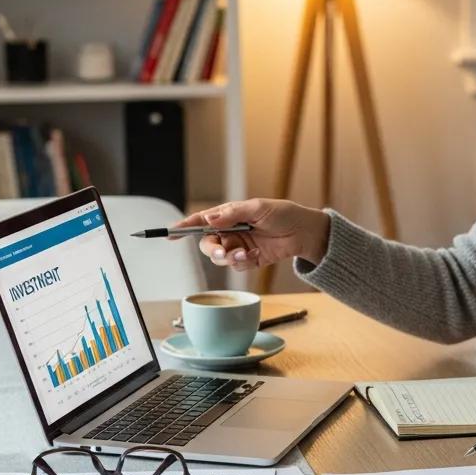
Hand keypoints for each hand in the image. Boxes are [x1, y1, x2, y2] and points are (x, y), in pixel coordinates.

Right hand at [171, 198, 330, 271]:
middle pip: (208, 245)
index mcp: (229, 215)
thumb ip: (233, 213)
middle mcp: (230, 231)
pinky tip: (257, 256)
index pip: (201, 221)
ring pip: (221, 259)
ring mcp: (238, 246)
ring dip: (231, 258)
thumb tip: (210, 219)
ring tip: (248, 253)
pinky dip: (244, 263)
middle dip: (213, 250)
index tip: (170, 234)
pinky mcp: (248, 260)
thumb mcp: (258, 208)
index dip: (184, 227)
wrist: (304, 232)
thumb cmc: (283, 213)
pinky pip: (236, 266)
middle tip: (224, 252)